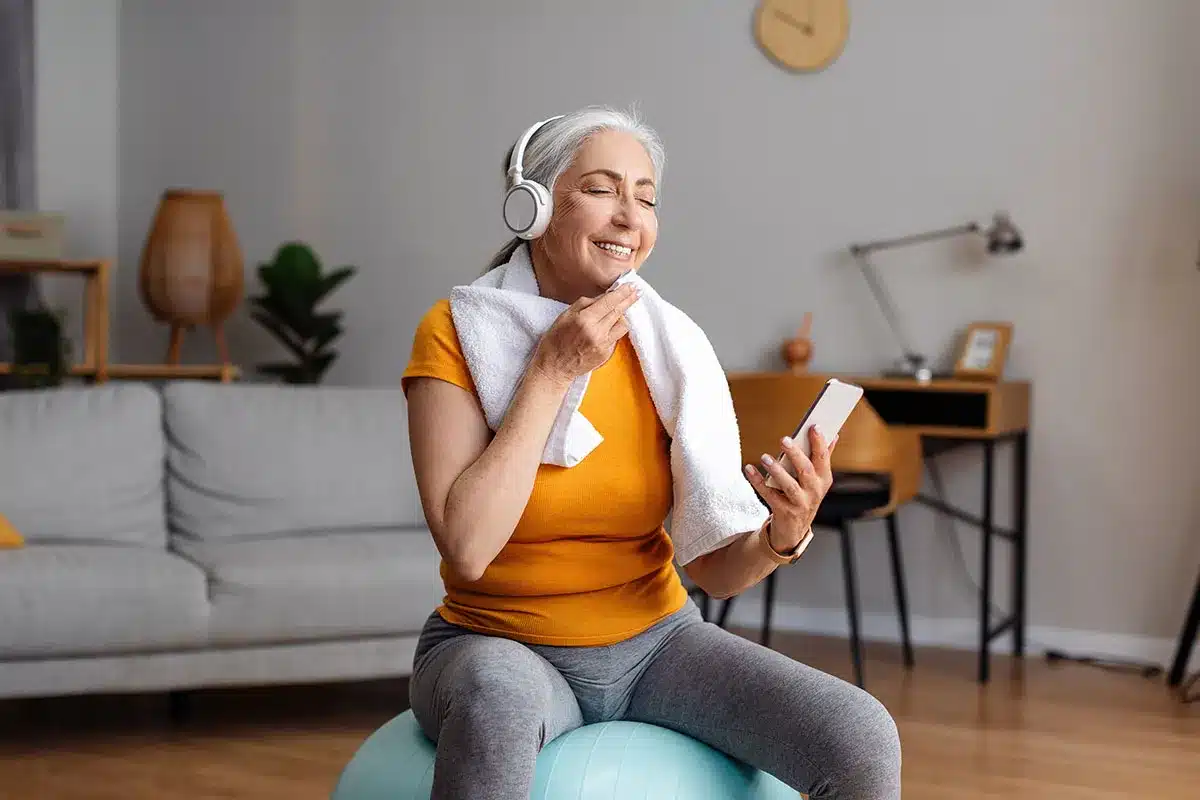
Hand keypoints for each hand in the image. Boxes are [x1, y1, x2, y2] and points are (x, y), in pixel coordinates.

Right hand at [529, 284, 640, 385]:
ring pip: (623, 326)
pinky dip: (614, 330)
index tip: (631, 286)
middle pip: (619, 312)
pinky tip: (608, 328)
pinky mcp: (606, 354)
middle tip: (636, 291)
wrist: (554, 367)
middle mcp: (596, 332)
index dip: (622, 293)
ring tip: (620, 311)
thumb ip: (585, 304)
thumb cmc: (556, 340)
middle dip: (629, 300)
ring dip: (623, 316)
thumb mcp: (565, 316)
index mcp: (584, 320)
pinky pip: (616, 337)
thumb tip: (603, 297)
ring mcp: (603, 345)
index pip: (609, 302)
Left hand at [743, 426, 838, 551]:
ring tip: (765, 457)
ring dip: (777, 470)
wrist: (794, 529)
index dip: (819, 442)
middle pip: (806, 470)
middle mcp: (814, 491)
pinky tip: (749, 469)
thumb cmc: (805, 497)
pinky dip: (758, 482)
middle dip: (796, 454)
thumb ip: (823, 457)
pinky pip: (769, 495)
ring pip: (789, 485)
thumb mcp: (817, 480)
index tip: (814, 426)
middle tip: (784, 439)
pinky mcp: (783, 511)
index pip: (823, 458)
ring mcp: (799, 503)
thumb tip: (833, 435)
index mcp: (823, 480)